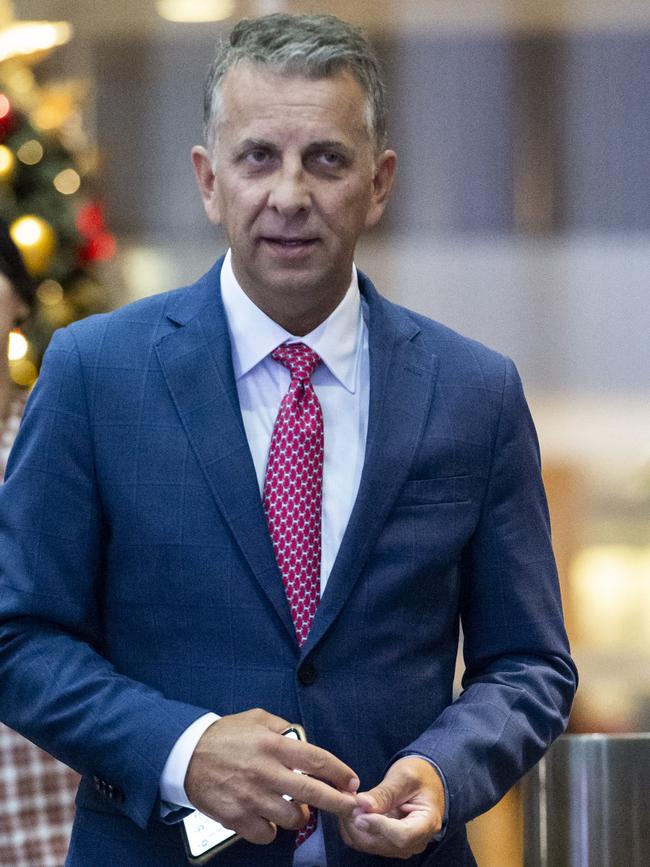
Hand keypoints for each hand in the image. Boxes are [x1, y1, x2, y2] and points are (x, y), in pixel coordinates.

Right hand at [184, 708, 358, 845]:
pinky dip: (272, 829)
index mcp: (273, 745)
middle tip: (351, 807)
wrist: (185, 754)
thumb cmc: (224, 735)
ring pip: (293, 819)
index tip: (351, 781)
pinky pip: (267, 834)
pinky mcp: (237, 818)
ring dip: (300, 816)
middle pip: (313, 793)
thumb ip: (283, 728)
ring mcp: (252, 797)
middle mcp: (266, 772)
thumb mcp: (256, 718)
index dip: (340, 772)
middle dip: (338, 802)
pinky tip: (268, 818)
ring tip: (296, 809)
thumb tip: (303, 741)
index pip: (317, 760)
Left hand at [339, 757, 444, 859]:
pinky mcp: (386, 843)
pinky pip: (363, 840)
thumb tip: (362, 804)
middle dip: (358, 822)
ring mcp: (400, 845)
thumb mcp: (405, 777)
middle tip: (345, 796)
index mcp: (428, 823)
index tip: (359, 811)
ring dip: (352, 823)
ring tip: (346, 797)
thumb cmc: (419, 775)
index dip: (379, 826)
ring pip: (368, 844)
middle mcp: (415, 841)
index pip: (402, 835)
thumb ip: (385, 793)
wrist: (423, 781)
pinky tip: (350, 805)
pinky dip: (352, 825)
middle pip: (381, 843)